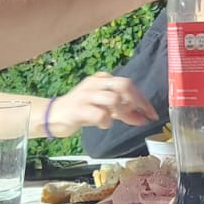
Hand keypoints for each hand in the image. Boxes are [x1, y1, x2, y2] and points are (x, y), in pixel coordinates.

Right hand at [44, 72, 158, 136]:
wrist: (53, 116)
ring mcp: (85, 95)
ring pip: (113, 99)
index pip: (128, 83)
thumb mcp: (104, 108)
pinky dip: (106, 121)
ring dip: (123, 112)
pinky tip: (103, 124)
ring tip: (120, 120)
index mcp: (101, 79)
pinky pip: (99, 114)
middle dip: (137, 101)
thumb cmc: (81, 111)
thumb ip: (123, 110)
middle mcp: (94, 83)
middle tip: (144, 116)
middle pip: (123, 85)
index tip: (150, 113)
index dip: (142, 99)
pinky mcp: (78, 109)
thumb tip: (143, 117)